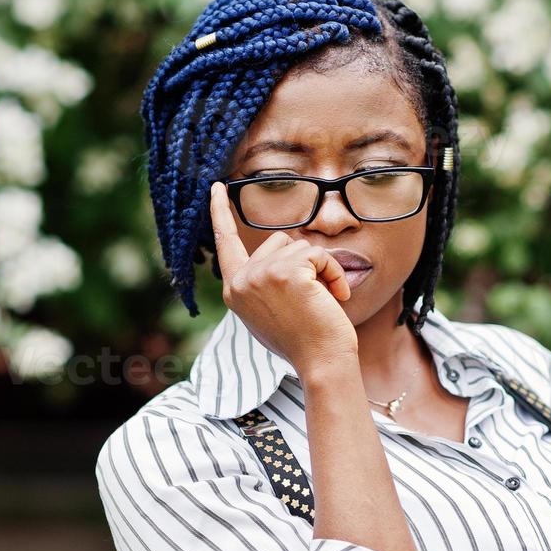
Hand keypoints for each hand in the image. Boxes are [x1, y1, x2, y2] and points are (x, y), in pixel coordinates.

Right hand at [209, 181, 357, 376]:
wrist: (321, 363)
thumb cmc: (304, 342)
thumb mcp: (270, 310)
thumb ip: (265, 282)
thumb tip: (283, 255)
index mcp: (234, 290)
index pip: (225, 244)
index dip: (219, 213)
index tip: (216, 187)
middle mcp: (241, 280)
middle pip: (279, 241)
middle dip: (303, 262)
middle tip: (312, 298)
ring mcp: (260, 275)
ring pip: (301, 247)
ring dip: (321, 270)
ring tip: (323, 301)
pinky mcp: (285, 272)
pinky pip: (319, 255)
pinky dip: (334, 274)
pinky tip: (334, 298)